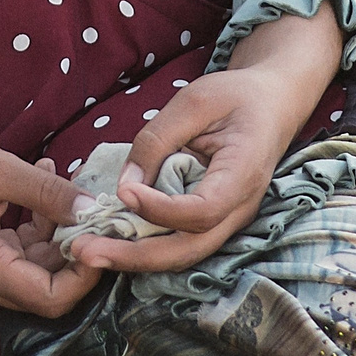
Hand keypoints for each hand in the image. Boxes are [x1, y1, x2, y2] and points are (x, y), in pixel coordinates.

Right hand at [0, 128, 94, 321]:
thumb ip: (47, 193)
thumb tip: (93, 210)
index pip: (49, 298)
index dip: (84, 276)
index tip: (103, 237)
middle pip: (48, 290)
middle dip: (78, 255)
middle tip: (99, 214)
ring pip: (40, 270)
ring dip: (61, 235)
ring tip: (69, 188)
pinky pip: (25, 254)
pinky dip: (42, 227)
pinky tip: (45, 182)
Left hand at [66, 60, 320, 278]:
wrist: (272, 105)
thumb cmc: (237, 97)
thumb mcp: (195, 101)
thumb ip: (157, 140)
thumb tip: (123, 184)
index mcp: (243, 174)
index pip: (203, 211)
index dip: (161, 210)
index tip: (124, 192)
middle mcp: (239, 208)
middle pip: (188, 250)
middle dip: (133, 256)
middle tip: (83, 251)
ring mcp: (228, 220)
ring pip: (181, 255)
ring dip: (132, 258)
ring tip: (86, 251)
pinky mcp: (212, 221)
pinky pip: (178, 242)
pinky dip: (142, 247)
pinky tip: (107, 240)